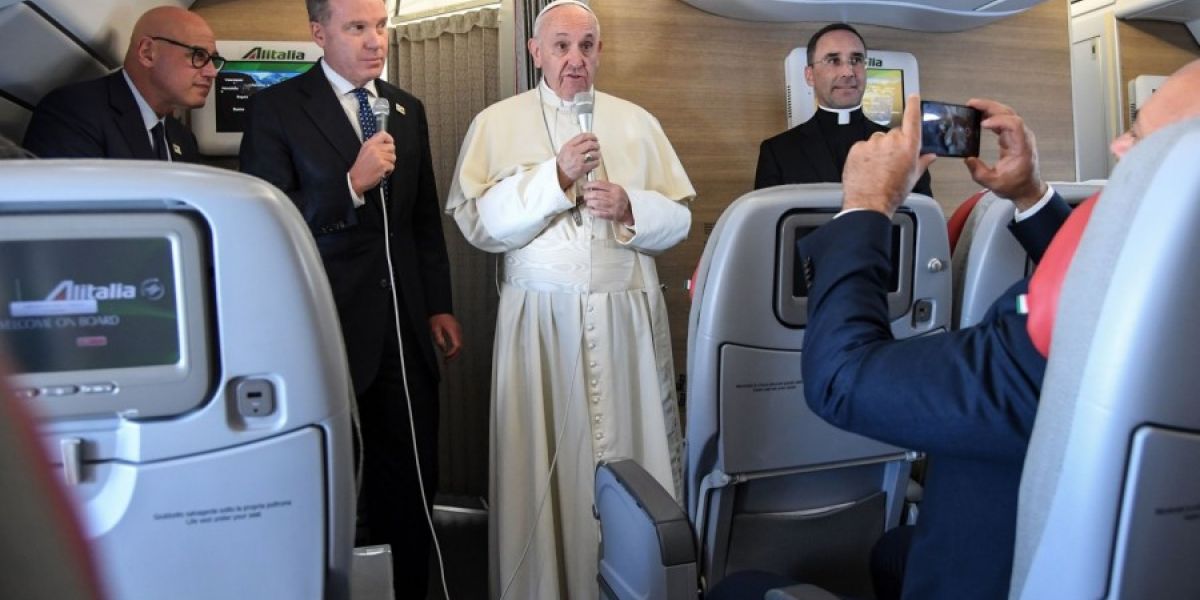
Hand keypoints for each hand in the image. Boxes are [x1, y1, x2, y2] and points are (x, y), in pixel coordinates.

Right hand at [348, 131, 395, 195]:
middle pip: (392, 147)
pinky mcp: (382, 165)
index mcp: (369, 144)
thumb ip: (374, 146)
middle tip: (385, 160)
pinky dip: (389, 171)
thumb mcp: (364, 152)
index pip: (383, 134)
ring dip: (389, 164)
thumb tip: (386, 144)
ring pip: (393, 157)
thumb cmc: (360, 168)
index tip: (390, 144)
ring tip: (382, 167)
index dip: (389, 139)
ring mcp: (378, 156)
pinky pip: (392, 166)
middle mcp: (374, 148)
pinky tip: (382, 172)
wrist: (356, 179)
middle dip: (390, 155)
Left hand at [429, 313, 462, 360]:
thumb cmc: (437, 318)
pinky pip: (458, 341)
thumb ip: (440, 340)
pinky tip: (448, 351)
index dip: (452, 353)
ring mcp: (458, 331)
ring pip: (459, 345)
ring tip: (447, 358)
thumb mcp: (435, 329)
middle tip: (446, 361)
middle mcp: (458, 331)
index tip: (445, 357)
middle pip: (460, 347)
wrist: (440, 309)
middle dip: (453, 355)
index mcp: (453, 331)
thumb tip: (444, 350)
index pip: (457, 346)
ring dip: (454, 352)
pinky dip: (454, 348)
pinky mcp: (457, 330)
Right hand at [555, 133, 600, 189]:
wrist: (558, 175)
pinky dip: (596, 162)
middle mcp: (573, 152)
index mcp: (569, 146)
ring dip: (597, 154)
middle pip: (590, 144)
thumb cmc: (561, 164)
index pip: (583, 136)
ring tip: (596, 156)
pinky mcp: (582, 168)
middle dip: (596, 145)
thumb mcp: (564, 150)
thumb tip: (586, 140)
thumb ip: (574, 144)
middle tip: (597, 147)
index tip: (594, 138)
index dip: (591, 136)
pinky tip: (594, 163)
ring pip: (594, 153)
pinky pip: (594, 163)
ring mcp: (578, 160)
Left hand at [581, 181, 632, 225]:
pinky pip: (598, 213)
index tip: (584, 186)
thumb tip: (590, 186)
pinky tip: (590, 210)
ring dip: (589, 203)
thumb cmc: (621, 199)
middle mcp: (614, 197)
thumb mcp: (616, 189)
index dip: (589, 185)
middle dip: (587, 195)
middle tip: (585, 196)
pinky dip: (592, 211)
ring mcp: (613, 206)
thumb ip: (605, 187)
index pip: (599, 184)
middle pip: (596, 194)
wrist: (630, 211)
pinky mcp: (611, 215)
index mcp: (615, 188)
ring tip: (588, 203)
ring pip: (596, 203)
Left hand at [842, 94, 935, 216]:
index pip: (912, 118)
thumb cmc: (892, 193)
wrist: (869, 203)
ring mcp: (873, 143)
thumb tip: (930, 156)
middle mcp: (891, 140)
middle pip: (893, 134)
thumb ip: (922, 162)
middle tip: (890, 162)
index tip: (913, 96)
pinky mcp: (857, 148)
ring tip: (877, 168)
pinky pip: (863, 146)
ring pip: (877, 141)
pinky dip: (864, 154)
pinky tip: (867, 168)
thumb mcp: (913, 177)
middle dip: (893, 144)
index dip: (913, 106)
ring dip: (878, 150)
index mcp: (909, 146)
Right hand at [963, 98, 1046, 210]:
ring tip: (973, 106)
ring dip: (990, 108)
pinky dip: (992, 115)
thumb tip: (967, 158)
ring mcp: (1019, 135)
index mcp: (1021, 147)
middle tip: (971, 104)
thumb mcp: (993, 183)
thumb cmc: (1013, 186)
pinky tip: (980, 115)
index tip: (982, 124)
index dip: (998, 120)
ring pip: (1007, 114)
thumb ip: (979, 172)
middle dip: (990, 107)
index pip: (1014, 124)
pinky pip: (1004, 120)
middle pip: (1010, 114)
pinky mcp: (1014, 136)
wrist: (1027, 189)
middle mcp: (1022, 137)